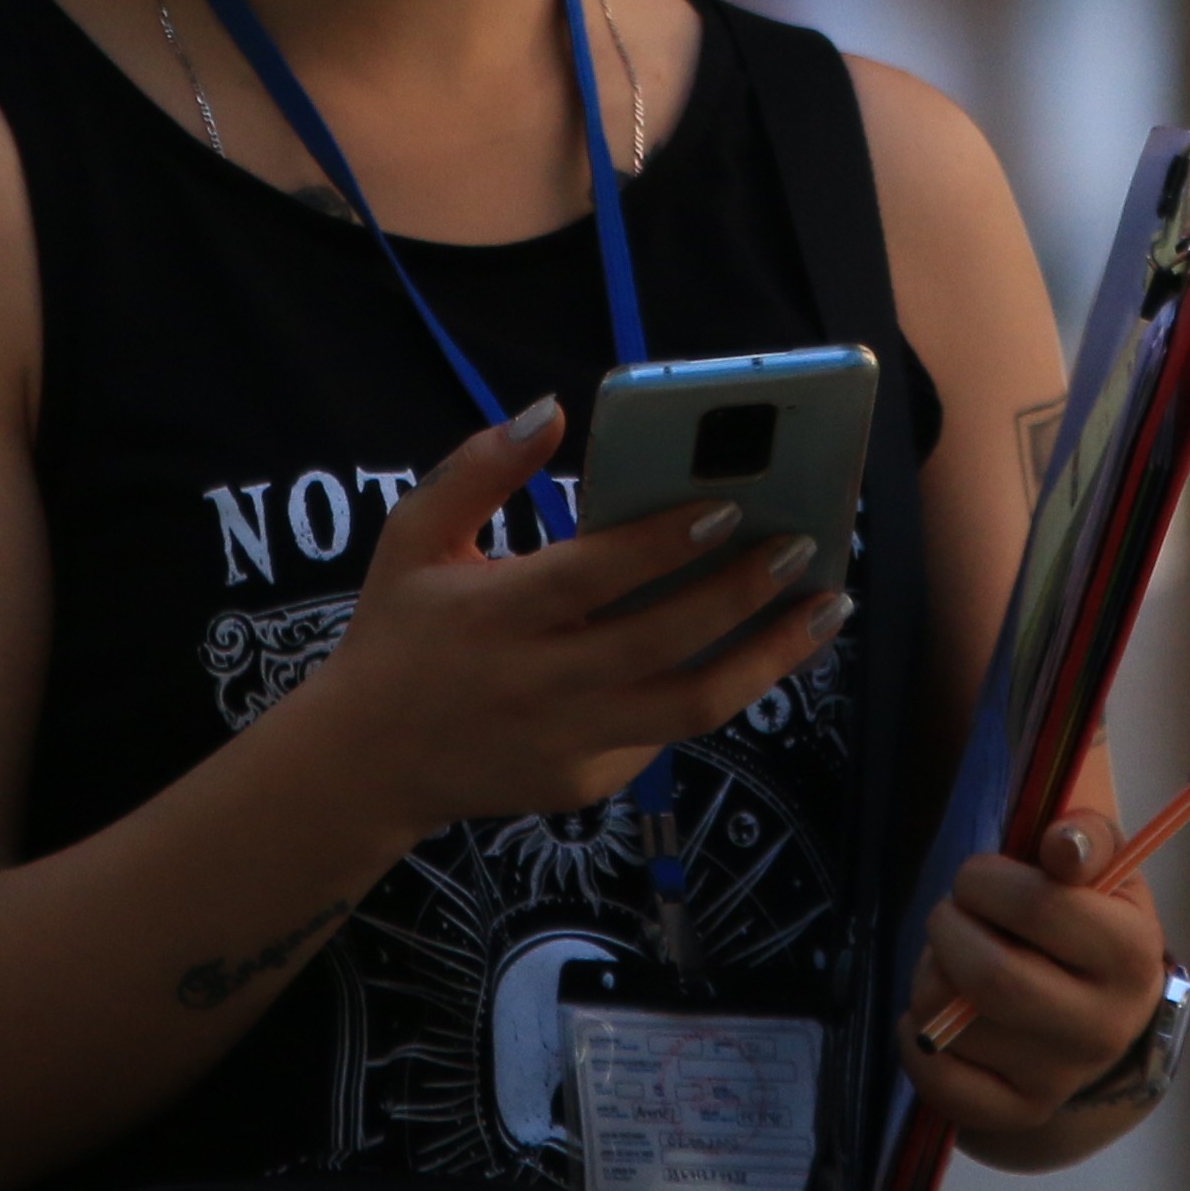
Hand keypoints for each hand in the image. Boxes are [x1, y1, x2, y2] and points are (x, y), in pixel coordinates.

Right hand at [300, 401, 847, 837]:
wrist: (364, 765)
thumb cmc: (399, 632)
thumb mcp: (413, 538)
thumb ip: (478, 468)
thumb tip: (551, 407)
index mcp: (495, 615)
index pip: (593, 577)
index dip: (663, 543)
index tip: (729, 506)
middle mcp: (537, 685)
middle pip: (662, 641)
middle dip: (743, 592)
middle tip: (804, 542)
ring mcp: (566, 743)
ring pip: (691, 706)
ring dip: (770, 656)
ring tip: (825, 607)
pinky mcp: (584, 783)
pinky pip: (665, 734)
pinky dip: (717, 685)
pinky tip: (761, 644)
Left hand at [897, 816, 1167, 1144]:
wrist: (1101, 1004)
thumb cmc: (1091, 918)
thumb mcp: (1104, 866)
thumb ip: (1086, 838)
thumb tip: (1063, 844)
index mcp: (1132, 956)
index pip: (1040, 908)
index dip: (986, 880)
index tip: (977, 877)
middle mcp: (1103, 1027)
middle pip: (990, 976)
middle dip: (948, 928)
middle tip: (952, 914)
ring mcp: (1060, 1079)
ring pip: (952, 1024)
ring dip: (929, 976)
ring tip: (950, 960)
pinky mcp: (1018, 1112)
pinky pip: (940, 1083)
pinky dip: (916, 1041)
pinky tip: (937, 1015)